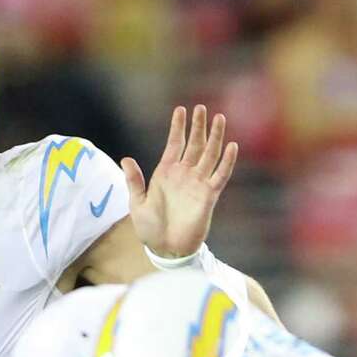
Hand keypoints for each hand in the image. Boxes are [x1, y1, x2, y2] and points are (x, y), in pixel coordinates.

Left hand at [124, 105, 237, 258]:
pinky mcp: (208, 196)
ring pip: (209, 155)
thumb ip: (134, 181)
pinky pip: (220, 175)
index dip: (177, 127)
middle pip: (195, 145)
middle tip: (201, 107)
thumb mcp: (137, 203)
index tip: (180, 109)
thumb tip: (125, 159)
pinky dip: (226, 161)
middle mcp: (183, 175)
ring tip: (219, 118)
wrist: (165, 248)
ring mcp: (197, 183)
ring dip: (215, 137)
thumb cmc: (149, 228)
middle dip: (198, 126)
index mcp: (165, 173)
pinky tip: (231, 146)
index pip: (174, 144)